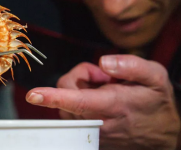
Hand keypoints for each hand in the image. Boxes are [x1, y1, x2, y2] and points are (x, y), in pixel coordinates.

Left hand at [26, 55, 179, 149]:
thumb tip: (103, 62)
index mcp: (114, 105)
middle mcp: (99, 122)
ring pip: (65, 104)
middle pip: (66, 95)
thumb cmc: (157, 101)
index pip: (79, 101)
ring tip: (104, 90)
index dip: (54, 96)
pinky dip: (78, 102)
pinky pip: (70, 114)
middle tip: (104, 78)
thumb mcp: (155, 77)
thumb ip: (131, 66)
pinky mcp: (89, 136)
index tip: (33, 94)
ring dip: (78, 90)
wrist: (165, 132)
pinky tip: (99, 102)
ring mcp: (92, 132)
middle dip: (78, 78)